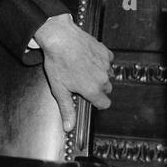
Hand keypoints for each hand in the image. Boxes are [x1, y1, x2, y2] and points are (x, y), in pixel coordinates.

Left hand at [35, 14, 113, 132]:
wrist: (60, 38)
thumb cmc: (58, 63)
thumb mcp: (59, 89)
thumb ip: (67, 109)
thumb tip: (68, 127)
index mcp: (93, 90)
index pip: (104, 104)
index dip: (96, 102)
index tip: (89, 98)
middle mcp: (103, 78)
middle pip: (106, 89)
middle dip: (96, 88)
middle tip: (81, 81)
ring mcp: (106, 64)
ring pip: (107, 75)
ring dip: (99, 74)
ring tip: (83, 69)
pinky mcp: (105, 52)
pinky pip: (107, 60)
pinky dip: (100, 61)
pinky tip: (88, 58)